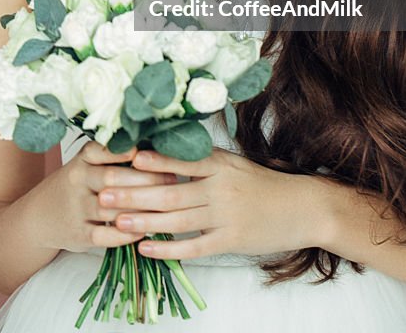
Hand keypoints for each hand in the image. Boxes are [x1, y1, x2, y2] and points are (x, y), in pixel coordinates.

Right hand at [23, 142, 178, 253]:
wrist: (38, 218)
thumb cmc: (76, 186)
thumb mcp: (86, 165)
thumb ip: (113, 157)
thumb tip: (157, 150)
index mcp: (82, 159)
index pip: (105, 149)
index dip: (130, 152)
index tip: (156, 154)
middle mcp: (77, 179)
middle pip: (113, 177)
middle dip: (146, 180)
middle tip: (173, 180)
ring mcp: (77, 208)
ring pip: (112, 207)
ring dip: (141, 208)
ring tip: (167, 206)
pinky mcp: (78, 234)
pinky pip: (105, 235)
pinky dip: (126, 234)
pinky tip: (144, 231)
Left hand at [97, 146, 317, 259]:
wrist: (302, 207)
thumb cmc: (263, 184)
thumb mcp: (235, 164)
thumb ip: (205, 163)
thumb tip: (168, 156)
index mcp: (220, 163)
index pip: (179, 160)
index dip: (151, 160)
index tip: (124, 158)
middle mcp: (220, 186)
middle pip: (170, 190)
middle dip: (134, 193)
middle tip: (104, 193)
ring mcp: (225, 214)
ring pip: (177, 218)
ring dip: (144, 221)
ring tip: (116, 222)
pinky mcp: (231, 240)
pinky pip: (194, 246)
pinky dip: (168, 248)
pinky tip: (146, 248)